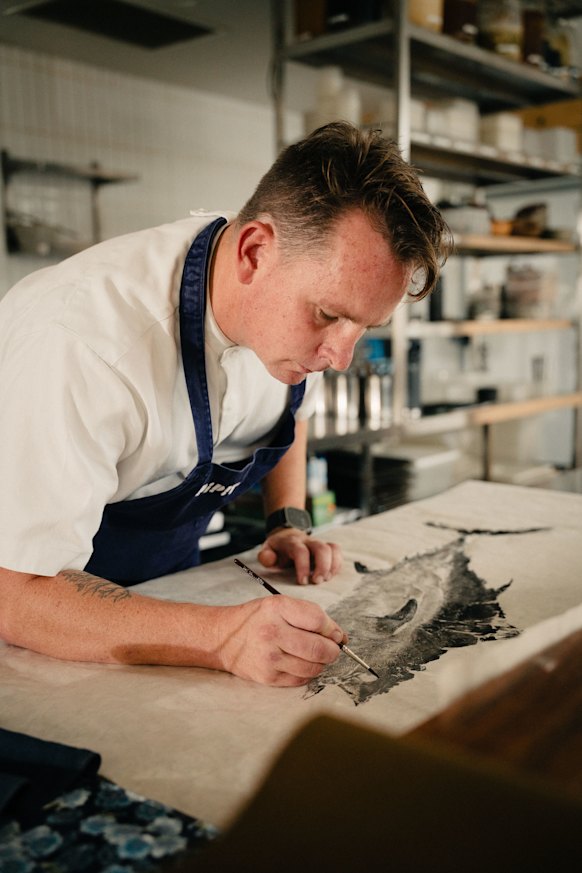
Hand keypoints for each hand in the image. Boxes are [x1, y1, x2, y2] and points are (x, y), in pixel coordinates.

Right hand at [215, 595, 345, 685]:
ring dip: (321, 663)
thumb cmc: (257, 619)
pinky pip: (301, 680)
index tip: (336, 634)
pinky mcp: (268, 678)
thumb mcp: (279, 605)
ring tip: (314, 655)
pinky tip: (300, 663)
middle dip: (333, 650)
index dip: (332, 629)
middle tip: (332, 649)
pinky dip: (307, 673)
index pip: (318, 620)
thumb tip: (340, 636)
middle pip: (319, 648)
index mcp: (277, 609)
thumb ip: (310, 615)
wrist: (223, 638)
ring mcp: (269, 658)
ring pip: (313, 667)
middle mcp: (272, 633)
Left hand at [258, 529, 342, 585]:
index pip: (300, 551)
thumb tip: (270, 560)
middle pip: (322, 548)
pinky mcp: (326, 548)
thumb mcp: (267, 550)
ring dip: (332, 566)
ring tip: (326, 579)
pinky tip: (330, 575)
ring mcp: (318, 543)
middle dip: (322, 567)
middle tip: (317, 582)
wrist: (287, 535)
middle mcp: (308, 541)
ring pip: (333, 548)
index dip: (303, 566)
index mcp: (292, 542)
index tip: (303, 581)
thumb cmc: (278, 549)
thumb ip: (265, 556)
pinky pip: (337, 552)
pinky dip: (337, 565)